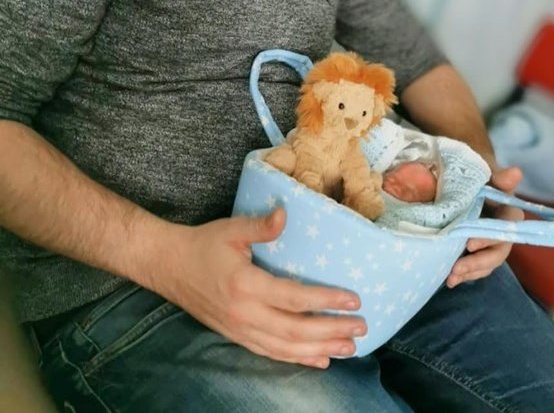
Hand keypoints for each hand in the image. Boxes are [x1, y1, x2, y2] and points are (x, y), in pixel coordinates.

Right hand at [153, 208, 365, 368]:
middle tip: (361, 328)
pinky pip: (272, 353)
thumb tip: (285, 215)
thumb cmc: (204, 244)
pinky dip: (298, 359)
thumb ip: (262, 226)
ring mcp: (240, 329)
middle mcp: (245, 314)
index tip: (353, 300)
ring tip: (349, 348)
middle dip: (332, 331)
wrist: (170, 266)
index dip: (325, 301)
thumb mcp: (232, 228)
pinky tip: (319, 360)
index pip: (294, 299)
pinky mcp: (237, 336)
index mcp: (246, 285)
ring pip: (286, 348)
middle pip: (296, 330)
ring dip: (320, 349)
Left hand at [446, 165, 523, 287]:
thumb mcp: (484, 169)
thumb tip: (516, 172)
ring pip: (489, 261)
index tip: (469, 243)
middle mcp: (502, 227)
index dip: (490, 236)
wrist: (461, 175)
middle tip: (458, 267)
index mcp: (506, 208)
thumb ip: (498, 176)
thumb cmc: (476, 172)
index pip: (507, 224)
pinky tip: (450, 280)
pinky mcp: (479, 248)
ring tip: (451, 277)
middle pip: (499, 249)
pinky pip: (478, 266)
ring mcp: (491, 240)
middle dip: (480, 261)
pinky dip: (466, 274)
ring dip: (472, 271)